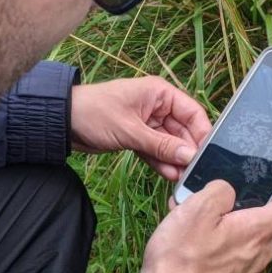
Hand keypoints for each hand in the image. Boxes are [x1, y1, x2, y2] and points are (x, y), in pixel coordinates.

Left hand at [71, 77, 211, 180]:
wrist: (62, 122)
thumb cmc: (94, 113)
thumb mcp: (130, 130)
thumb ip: (161, 145)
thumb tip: (189, 156)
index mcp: (159, 93)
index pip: (192, 112)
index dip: (202, 132)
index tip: (209, 153)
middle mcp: (157, 107)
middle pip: (183, 130)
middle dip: (188, 151)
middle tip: (195, 172)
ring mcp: (147, 123)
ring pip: (170, 143)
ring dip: (175, 160)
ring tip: (183, 178)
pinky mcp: (137, 138)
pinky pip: (156, 151)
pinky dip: (161, 162)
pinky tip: (170, 176)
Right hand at [136, 181, 271, 272]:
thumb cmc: (183, 255)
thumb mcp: (196, 208)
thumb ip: (219, 191)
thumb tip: (227, 190)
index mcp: (257, 230)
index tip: (264, 187)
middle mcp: (259, 252)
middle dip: (268, 212)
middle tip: (241, 202)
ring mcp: (247, 269)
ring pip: (261, 244)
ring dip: (247, 229)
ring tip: (217, 220)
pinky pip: (243, 258)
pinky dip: (232, 246)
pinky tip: (204, 240)